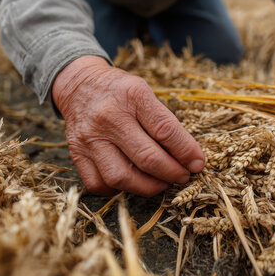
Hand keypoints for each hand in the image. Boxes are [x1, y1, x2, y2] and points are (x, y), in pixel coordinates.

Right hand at [52, 56, 204, 196]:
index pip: (166, 130)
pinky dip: (119, 190)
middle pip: (147, 158)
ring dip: (148, 187)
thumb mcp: (145, 93)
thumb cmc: (120, 92)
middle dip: (172, 173)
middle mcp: (109, 117)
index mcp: (132, 96)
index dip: (186, 152)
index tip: (198, 164)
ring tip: (161, 183)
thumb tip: (190, 158)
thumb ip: (165, 122)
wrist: (80, 85)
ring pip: (122, 177)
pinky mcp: (76, 154)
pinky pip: (99, 184)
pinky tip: (132, 182)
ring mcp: (90, 138)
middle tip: (183, 176)